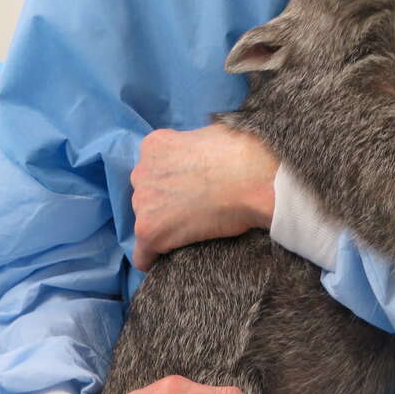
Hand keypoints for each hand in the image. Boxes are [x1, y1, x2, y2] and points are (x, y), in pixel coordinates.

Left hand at [131, 125, 278, 270]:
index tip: (192, 187)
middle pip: (147, 193)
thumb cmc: (242, 154)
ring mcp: (143, 202)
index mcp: (155, 146)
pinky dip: (154, 258)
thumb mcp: (210, 134)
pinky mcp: (149, 230)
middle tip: (196, 206)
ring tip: (194, 228)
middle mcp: (141, 171)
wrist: (253, 180)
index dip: (174, 179)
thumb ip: (192, 146)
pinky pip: (143, 255)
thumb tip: (200, 153)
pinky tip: (170, 259)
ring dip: (165, 225)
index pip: (154, 168)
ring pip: (146, 220)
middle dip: (166, 201)